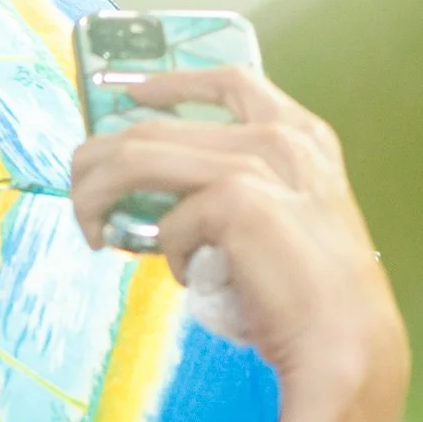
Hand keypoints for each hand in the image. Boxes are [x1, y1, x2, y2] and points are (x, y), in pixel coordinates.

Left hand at [69, 66, 406, 421]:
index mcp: (301, 135)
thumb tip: (155, 203)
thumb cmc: (311, 296)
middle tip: (79, 193)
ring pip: (138, 158)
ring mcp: (259, 165)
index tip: (127, 93)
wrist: (344, 340)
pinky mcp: (238, 202)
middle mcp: (280, 138)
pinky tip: (190, 279)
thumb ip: (232, 194)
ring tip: (91, 230)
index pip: (228, 81)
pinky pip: (168, 224)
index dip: (168, 83)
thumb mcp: (283, 221)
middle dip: (99, 158)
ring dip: (96, 195)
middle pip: (155, 125)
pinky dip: (169, 255)